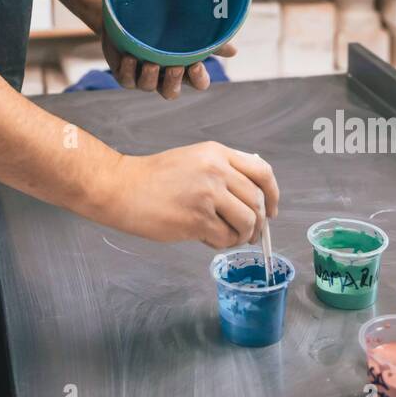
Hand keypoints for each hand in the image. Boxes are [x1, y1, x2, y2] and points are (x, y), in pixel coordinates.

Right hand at [96, 142, 277, 247]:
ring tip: (228, 237)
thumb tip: (254, 197)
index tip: (272, 210)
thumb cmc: (154, 178)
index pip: (262, 171)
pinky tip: (207, 238)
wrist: (122, 187)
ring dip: (242, 236)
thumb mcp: (193, 159)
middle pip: (258, 201)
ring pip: (248, 221)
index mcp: (217, 153)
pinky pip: (226, 238)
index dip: (273, 194)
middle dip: (259, 223)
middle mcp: (216, 170)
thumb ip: (223, 170)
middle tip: (250, 234)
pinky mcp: (197, 219)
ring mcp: (207, 194)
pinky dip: (222, 243)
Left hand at [101, 32, 236, 99]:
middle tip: (175, 66)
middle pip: (171, 92)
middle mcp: (164, 76)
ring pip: (148, 87)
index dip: (198, 79)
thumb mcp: (190, 29)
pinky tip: (130, 59)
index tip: (196, 66)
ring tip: (151, 63)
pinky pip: (126, 80)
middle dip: (173, 82)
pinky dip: (128, 71)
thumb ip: (210, 40)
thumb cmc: (166, 24)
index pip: (197, 82)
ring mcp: (143, 75)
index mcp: (184, 68)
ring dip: (150, 77)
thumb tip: (233, 52)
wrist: (132, 12)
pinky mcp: (124, 71)